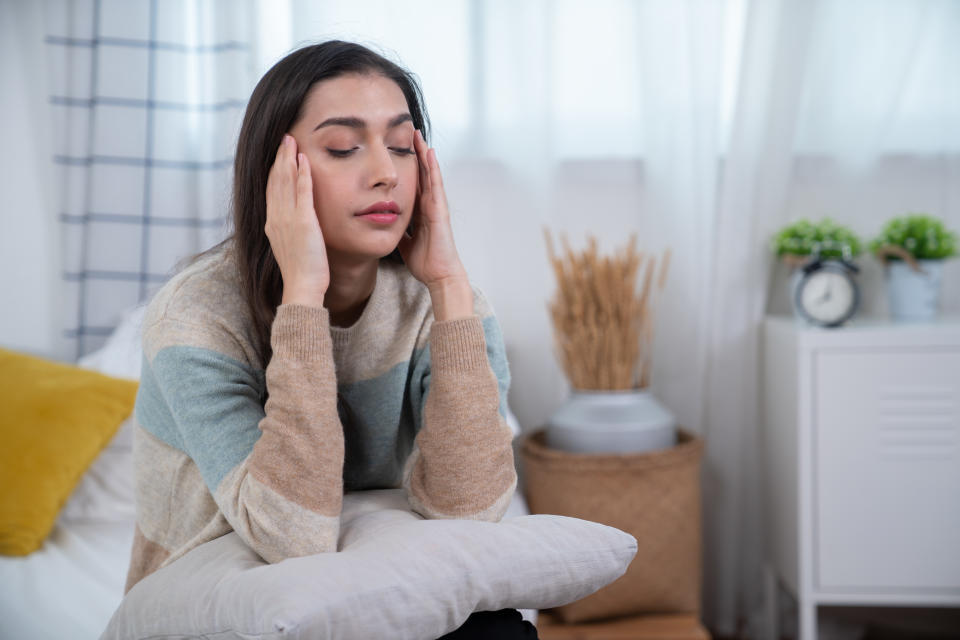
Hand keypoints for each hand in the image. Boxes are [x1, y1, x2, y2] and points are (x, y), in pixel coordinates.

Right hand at [265, 135, 328, 306]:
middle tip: (284, 138)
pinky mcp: (303, 222)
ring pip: (285, 181)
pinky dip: (302, 174)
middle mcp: (276, 218)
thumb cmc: (301, 272)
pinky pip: (302, 192)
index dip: (275, 169)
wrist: (302, 287)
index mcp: (272, 223)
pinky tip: (304, 159)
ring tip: (291, 141)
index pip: (272, 189)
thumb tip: (294, 224)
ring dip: (288, 158)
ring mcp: (288, 219)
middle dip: (280, 157)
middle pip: (275, 180)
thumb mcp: (291, 247)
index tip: (279, 154)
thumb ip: (290, 231)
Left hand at [397, 130, 468, 289]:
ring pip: (429, 174)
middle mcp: (429, 205)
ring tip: (417, 135)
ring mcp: (436, 206)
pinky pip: (435, 185)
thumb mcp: (404, 242)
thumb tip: (384, 224)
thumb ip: (398, 230)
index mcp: (420, 212)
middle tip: (408, 132)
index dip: (406, 166)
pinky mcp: (440, 211)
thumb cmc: (425, 262)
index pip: (413, 183)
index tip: (397, 149)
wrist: (439, 275)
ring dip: (424, 155)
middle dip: (415, 154)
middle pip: (421, 173)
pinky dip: (432, 169)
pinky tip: (429, 153)